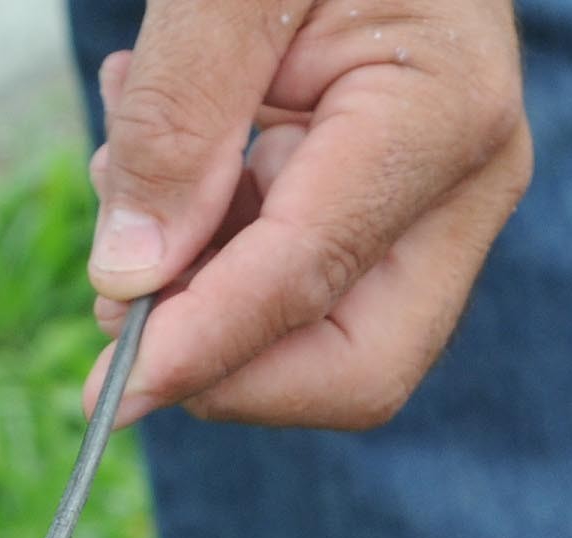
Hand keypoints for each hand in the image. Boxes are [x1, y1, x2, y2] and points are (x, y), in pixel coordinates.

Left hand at [82, 0, 533, 429]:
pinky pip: (296, 274)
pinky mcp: (395, 199)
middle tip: (114, 287)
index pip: (313, 282)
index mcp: (443, 114)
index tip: (106, 388)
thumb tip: (131, 276)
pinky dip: (211, 238)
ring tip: (136, 134)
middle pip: (353, 363)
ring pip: (315, 329)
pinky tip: (175, 136)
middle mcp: (465, 180)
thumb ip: (182, 114)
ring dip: (198, 279)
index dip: (204, 348)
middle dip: (221, 352)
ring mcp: (437, 198)